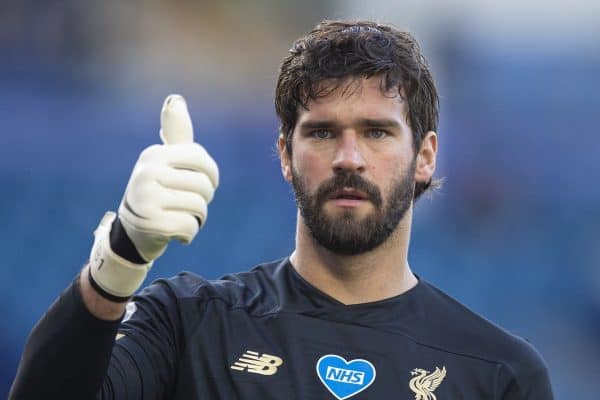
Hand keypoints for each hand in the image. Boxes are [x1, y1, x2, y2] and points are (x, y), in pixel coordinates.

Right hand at [88, 95, 218, 299]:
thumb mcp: (166, 160)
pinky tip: (177, 232)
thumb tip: (176, 99)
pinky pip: (190, 227)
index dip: (211, 174)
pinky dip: (190, 234)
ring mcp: (146, 199)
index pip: (200, 158)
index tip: (208, 182)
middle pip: (203, 185)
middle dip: (204, 199)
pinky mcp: (151, 224)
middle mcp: (146, 173)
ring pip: (199, 207)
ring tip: (182, 216)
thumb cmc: (159, 189)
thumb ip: (176, 133)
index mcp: (154, 155)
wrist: (133, 230)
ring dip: (197, 217)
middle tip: (188, 204)